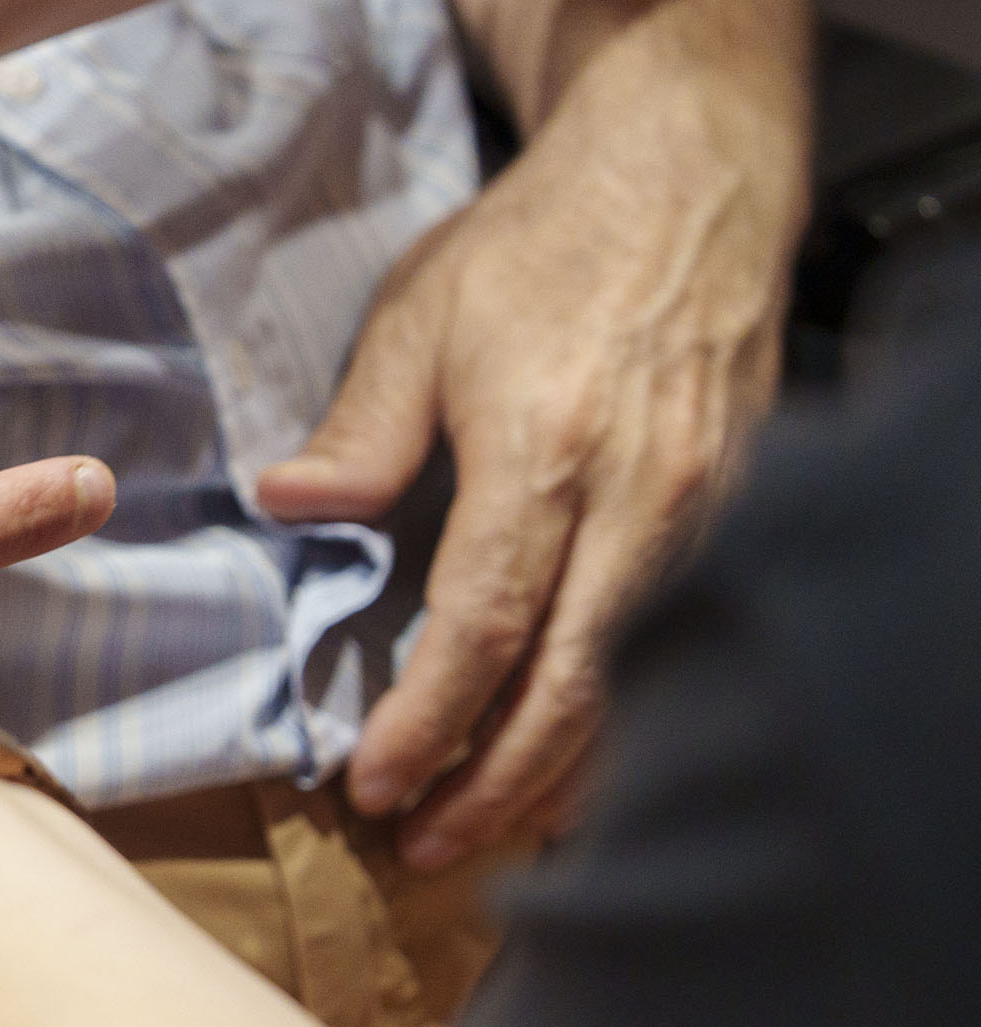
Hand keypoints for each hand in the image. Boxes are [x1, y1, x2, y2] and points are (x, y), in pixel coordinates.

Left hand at [255, 78, 792, 869]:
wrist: (688, 178)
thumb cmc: (540, 246)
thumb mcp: (420, 318)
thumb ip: (358, 431)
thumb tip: (286, 508)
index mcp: (548, 453)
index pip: (485, 628)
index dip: (428, 721)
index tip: (373, 786)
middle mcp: (643, 498)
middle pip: (574, 688)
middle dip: (495, 787)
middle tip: (423, 848)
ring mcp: (706, 510)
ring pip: (642, 687)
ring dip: (561, 776)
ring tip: (485, 835)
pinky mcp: (741, 511)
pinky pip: (685, 647)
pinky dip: (626, 721)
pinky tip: (571, 763)